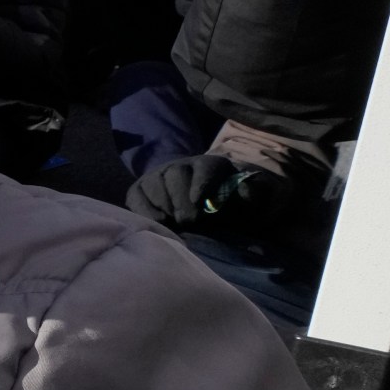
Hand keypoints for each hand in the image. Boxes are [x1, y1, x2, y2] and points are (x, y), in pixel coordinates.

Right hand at [125, 153, 281, 231]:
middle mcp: (182, 166)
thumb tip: (246, 191)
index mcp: (211, 166)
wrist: (199, 212)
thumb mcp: (246, 202)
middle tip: (189, 222)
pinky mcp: (140, 189)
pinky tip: (158, 222)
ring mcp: (158, 176)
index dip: (202, 182)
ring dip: (164, 204)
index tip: (200, 201)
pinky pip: (136, 196)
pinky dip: (144, 209)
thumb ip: (253, 195)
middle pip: (177, 173)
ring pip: (155, 182)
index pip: (206, 167)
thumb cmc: (225, 209)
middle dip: (181, 198)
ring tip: (174, 224)